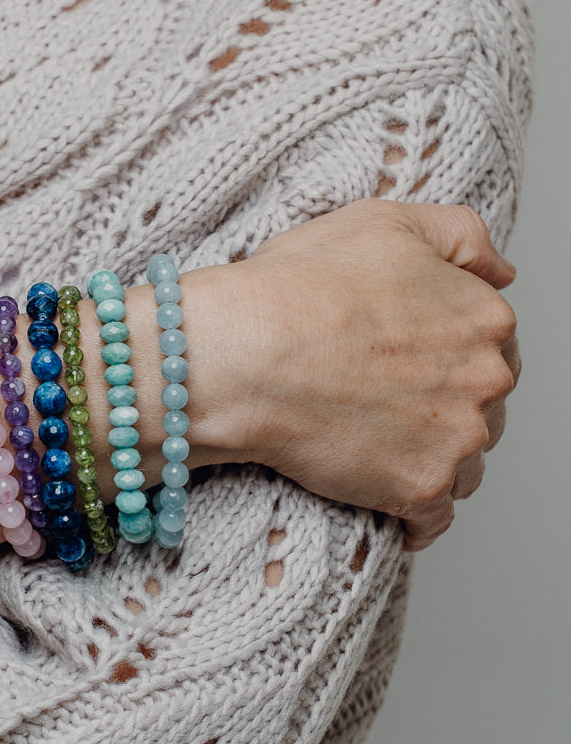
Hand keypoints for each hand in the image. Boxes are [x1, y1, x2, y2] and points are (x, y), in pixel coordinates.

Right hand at [201, 200, 519, 549]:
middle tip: (384, 407)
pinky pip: (434, 520)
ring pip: (466, 464)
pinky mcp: (421, 488)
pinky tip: (387, 506)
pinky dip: (415, 519)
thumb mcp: (381, 222)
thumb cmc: (295, 289)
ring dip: (432, 461)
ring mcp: (457, 438)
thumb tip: (501, 271)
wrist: (242, 355)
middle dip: (445, 411)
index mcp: (483, 316)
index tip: (406, 367)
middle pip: (484, 408)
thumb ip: (458, 234)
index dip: (446, 357)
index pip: (493, 348)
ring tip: (376, 452)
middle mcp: (486, 379)